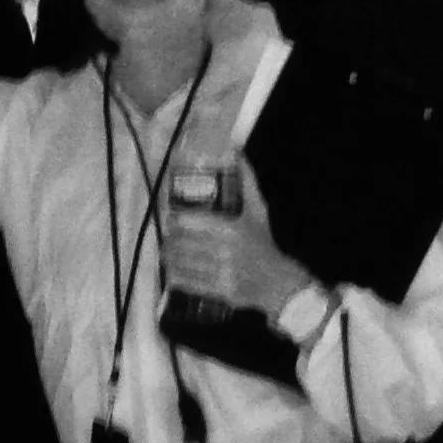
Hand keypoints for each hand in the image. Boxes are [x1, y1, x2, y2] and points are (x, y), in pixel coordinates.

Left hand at [163, 159, 311, 320]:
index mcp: (231, 229)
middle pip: (181, 243)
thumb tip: (237, 152)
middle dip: (169, 239)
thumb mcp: (259, 211)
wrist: (277, 282)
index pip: (190, 222)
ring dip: (169, 257)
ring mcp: (220, 273)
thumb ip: (247, 182)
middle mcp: (224, 251)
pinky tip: (172, 270)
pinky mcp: (217, 291)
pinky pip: (187, 282)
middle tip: (167, 235)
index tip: (171, 217)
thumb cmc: (264, 244)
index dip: (174, 219)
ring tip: (166, 252)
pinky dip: (175, 276)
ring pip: (181, 263)